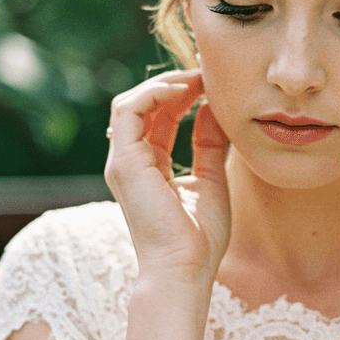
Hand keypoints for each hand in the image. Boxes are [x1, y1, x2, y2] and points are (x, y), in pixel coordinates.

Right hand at [104, 68, 230, 283]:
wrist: (186, 269)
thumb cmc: (200, 238)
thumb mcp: (212, 178)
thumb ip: (211, 143)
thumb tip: (216, 108)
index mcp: (150, 166)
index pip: (159, 117)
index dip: (183, 93)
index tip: (212, 81)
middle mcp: (130, 161)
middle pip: (142, 105)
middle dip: (173, 83)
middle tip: (205, 70)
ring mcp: (123, 162)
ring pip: (130, 103)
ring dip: (162, 84)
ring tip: (196, 78)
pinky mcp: (124, 163)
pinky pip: (128, 111)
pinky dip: (153, 94)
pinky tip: (183, 90)